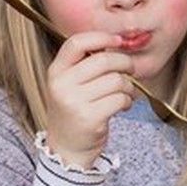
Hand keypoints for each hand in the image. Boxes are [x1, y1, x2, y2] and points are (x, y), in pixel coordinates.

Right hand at [44, 33, 135, 167]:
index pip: (77, 43)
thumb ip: (86, 64)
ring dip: (128, 86)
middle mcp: (61, 85)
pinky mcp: (90, 118)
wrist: (67, 149)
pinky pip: (120, 98)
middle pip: (104, 60)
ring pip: (116, 80)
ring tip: (125, 93)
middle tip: (130, 70)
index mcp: (56, 72)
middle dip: (125, 63)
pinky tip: (123, 106)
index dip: (101, 37)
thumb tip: (116, 42)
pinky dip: (128, 101)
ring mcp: (74, 102)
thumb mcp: (70, 85)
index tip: (118, 40)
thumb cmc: (75, 111)